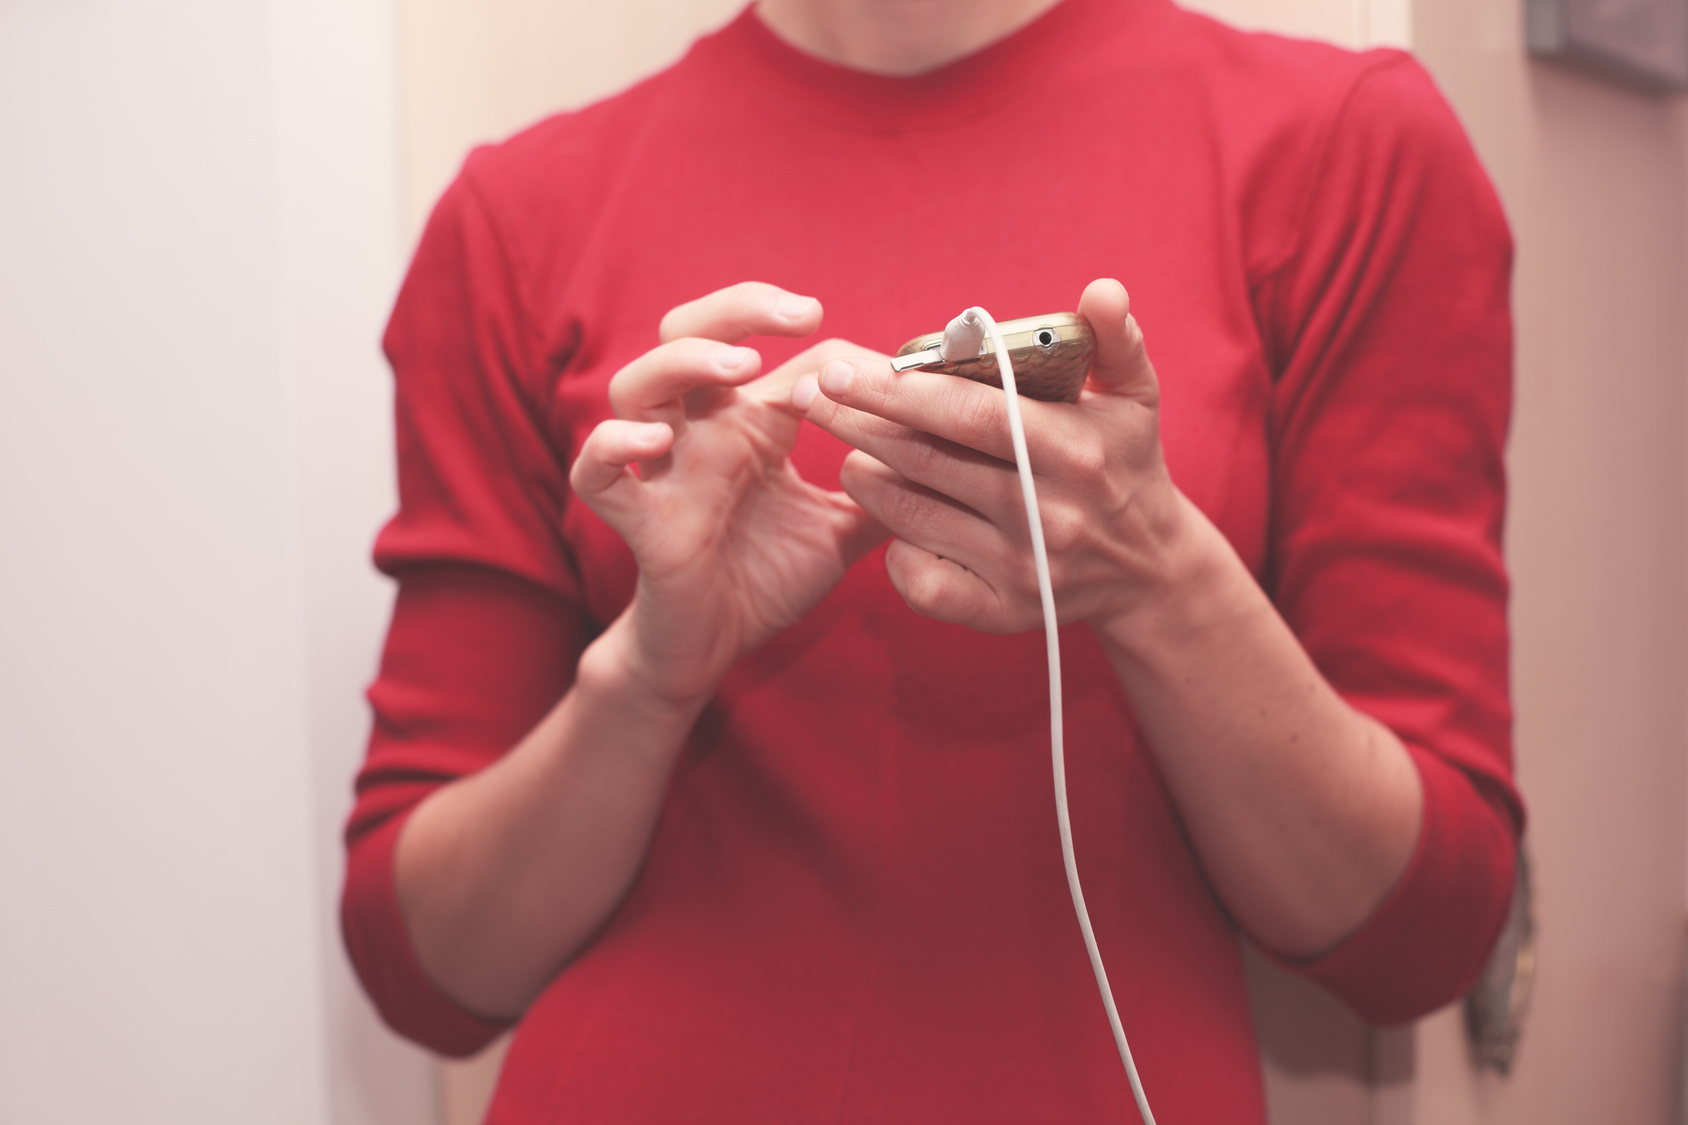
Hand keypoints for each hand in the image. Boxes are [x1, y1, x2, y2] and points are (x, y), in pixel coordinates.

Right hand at [571, 282, 887, 707]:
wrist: (712, 648)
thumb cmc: (766, 578)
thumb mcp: (841, 532)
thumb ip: (887, 496)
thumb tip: (950, 465)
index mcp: (749, 424)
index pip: (782, 356)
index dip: (835, 355)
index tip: (890, 371)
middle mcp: (700, 431)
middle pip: (689, 331)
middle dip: (739, 308)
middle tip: (801, 313)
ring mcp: (661, 470)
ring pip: (636, 385)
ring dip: (682, 362)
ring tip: (738, 364)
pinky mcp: (635, 519)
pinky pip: (595, 473)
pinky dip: (612, 447)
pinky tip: (651, 443)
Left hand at [791, 278, 1191, 634]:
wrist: (1149, 567)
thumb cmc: (1126, 461)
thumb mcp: (1135, 396)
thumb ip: (1115, 338)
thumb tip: (1101, 290)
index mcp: (1075, 453)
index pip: (973, 416)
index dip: (903, 393)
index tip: (845, 370)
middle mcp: (1047, 516)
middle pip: (930, 464)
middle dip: (859, 425)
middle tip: (812, 396)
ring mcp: (1023, 570)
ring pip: (914, 519)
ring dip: (866, 478)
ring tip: (846, 446)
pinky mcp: (1003, 612)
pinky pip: (923, 583)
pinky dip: (894, 551)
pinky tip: (890, 518)